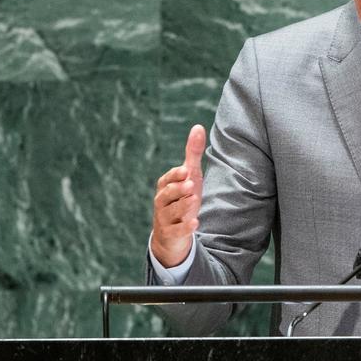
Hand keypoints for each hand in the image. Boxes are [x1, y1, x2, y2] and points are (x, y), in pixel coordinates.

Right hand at [151, 125, 206, 267]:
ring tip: (193, 200)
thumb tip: (198, 126)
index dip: (175, 175)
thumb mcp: (189, 176)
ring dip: (183, 206)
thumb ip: (192, 153)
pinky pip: (176, 231)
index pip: (167, 179)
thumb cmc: (182, 199)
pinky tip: (195, 223)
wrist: (172, 234)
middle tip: (190, 184)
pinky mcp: (171, 234)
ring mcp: (165, 218)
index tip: (185, 170)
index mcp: (165, 186)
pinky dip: (185, 227)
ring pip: (171, 212)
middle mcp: (162, 202)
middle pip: (167, 195)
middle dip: (178, 189)